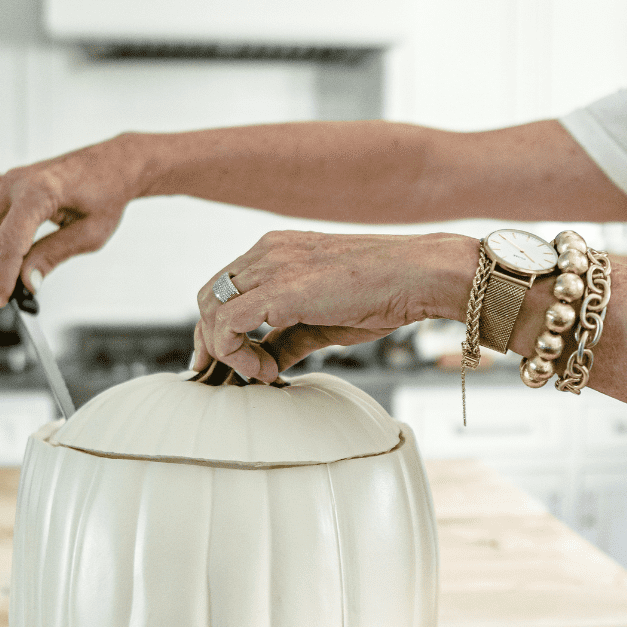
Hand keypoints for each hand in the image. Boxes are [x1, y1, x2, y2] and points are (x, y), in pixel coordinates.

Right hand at [0, 134, 145, 305]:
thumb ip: (53, 256)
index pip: (7, 243)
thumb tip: (27, 283)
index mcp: (41, 193)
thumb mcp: (90, 234)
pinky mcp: (1, 180)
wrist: (110, 165)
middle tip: (4, 288)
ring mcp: (5, 178)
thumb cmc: (106, 195)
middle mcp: (16, 182)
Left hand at [195, 229, 475, 381]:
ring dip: (225, 350)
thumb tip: (265, 362)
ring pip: (210, 309)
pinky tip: (266, 370)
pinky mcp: (279, 289)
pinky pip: (227, 324)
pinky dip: (235, 354)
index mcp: (276, 251)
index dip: (218, 328)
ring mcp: (270, 266)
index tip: (229, 363)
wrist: (417, 276)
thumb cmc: (383, 294)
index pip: (225, 288)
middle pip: (208, 297)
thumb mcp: (323, 319)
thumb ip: (287, 337)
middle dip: (211, 341)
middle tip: (232, 375)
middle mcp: (267, 252)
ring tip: (260, 373)